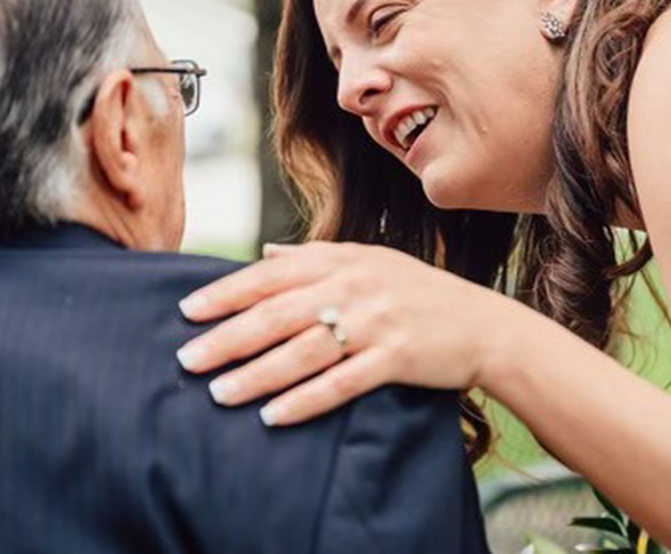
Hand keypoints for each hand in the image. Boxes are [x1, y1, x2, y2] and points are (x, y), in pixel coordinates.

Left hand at [176, 241, 526, 425]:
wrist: (484, 324)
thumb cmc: (418, 292)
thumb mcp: (369, 261)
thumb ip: (313, 258)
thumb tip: (262, 255)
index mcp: (341, 260)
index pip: (269, 276)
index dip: (225, 294)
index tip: (187, 311)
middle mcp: (354, 287)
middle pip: (277, 315)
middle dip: (227, 338)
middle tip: (187, 360)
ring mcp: (376, 322)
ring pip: (302, 351)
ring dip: (257, 374)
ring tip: (219, 393)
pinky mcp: (396, 358)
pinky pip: (340, 383)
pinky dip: (304, 401)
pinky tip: (273, 416)